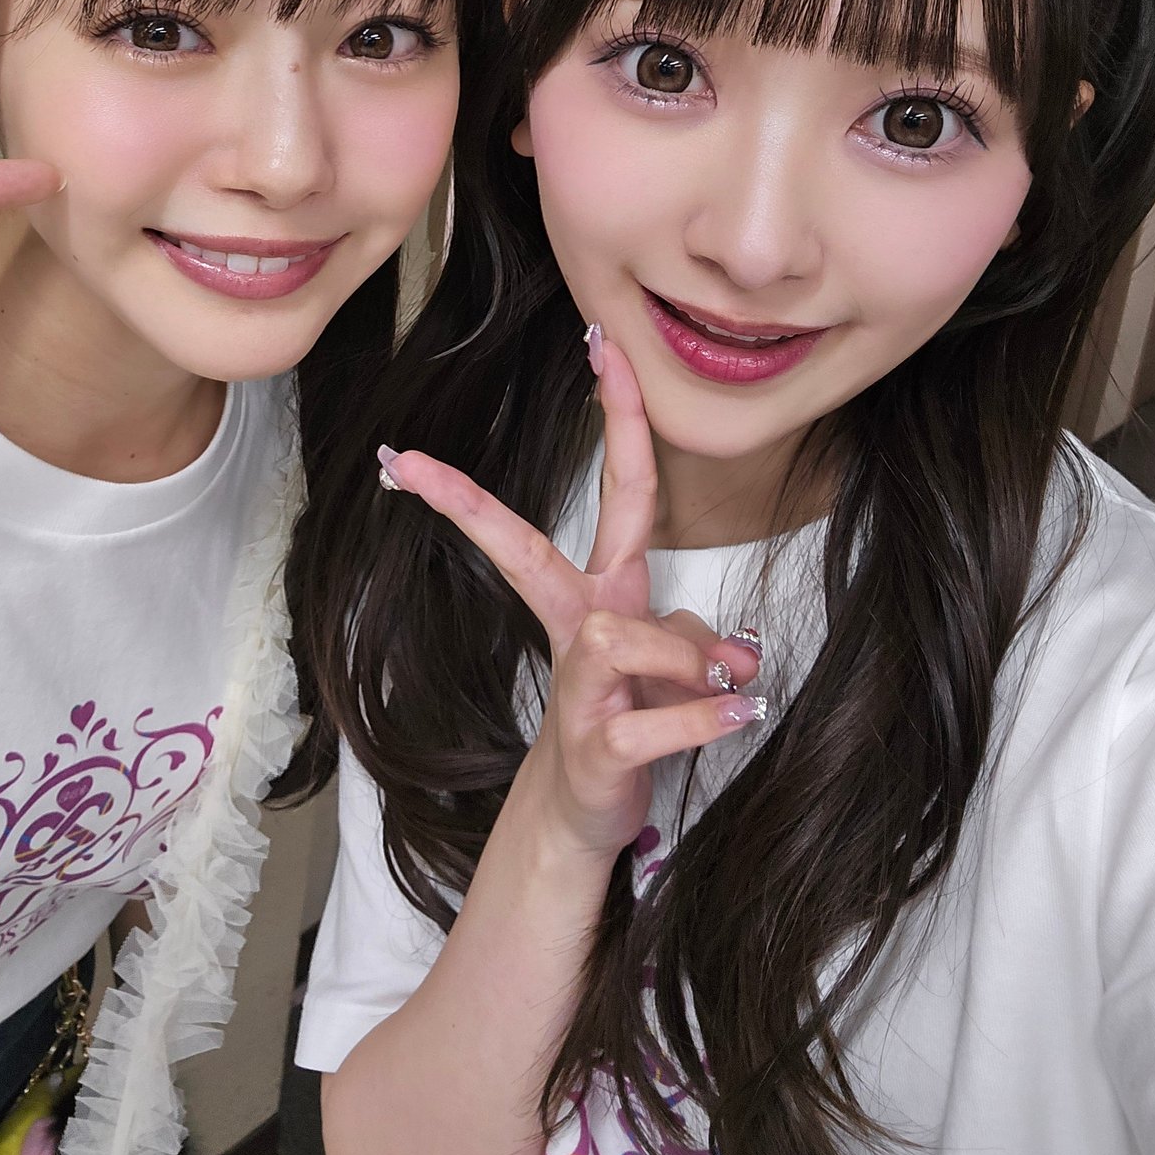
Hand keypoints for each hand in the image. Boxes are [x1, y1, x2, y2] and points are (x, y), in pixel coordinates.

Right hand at [378, 334, 764, 862]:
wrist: (589, 811)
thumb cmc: (629, 715)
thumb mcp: (677, 665)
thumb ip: (703, 639)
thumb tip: (739, 655)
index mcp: (602, 588)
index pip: (616, 485)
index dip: (615, 412)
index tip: (598, 344)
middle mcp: (579, 623)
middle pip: (523, 549)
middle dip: (471, 507)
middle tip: (413, 460)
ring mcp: (578, 685)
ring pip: (629, 638)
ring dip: (692, 661)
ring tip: (727, 690)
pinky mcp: (598, 744)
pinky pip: (662, 717)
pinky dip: (707, 716)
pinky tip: (741, 713)